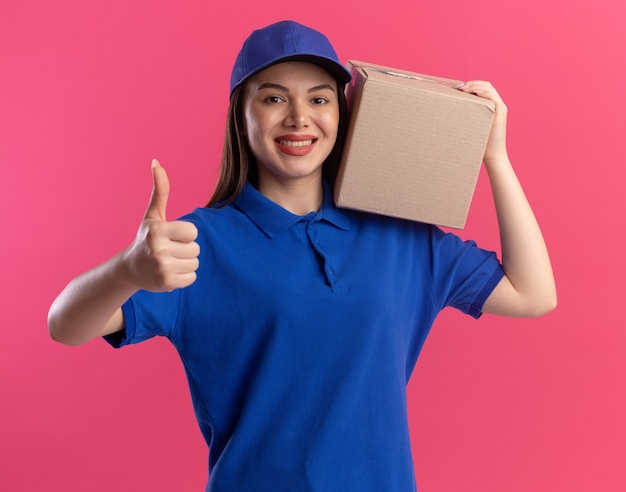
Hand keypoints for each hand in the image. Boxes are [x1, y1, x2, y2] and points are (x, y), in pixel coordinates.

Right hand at [123, 159, 199, 291]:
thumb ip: (159, 191)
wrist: (130, 269)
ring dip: (186, 263)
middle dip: (186, 249)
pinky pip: (192, 278)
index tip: (171, 237)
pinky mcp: (167, 283)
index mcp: (157, 231)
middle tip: (169, 251)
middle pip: (196, 248)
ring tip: (169, 261)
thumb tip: (156, 162)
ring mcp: (162, 268)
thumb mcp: (152, 215)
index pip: (193, 232)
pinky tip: (170, 273)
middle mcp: (158, 250)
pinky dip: (184, 277)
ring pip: (195, 263)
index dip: (185, 234)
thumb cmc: (146, 238)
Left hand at [456, 81, 507, 164]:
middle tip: (457, 87)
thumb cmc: (480, 142)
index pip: (484, 88)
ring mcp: (500, 109)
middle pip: (487, 85)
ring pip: (490, 90)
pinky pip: (494, 99)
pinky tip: (474, 93)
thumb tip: (448, 113)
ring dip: (475, 86)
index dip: (471, 84)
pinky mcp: (500, 115)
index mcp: (492, 105)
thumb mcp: (472, 125)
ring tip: (463, 89)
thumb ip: (466, 117)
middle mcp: (498, 105)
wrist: (492, 156)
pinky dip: (485, 93)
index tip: (457, 87)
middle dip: (471, 83)